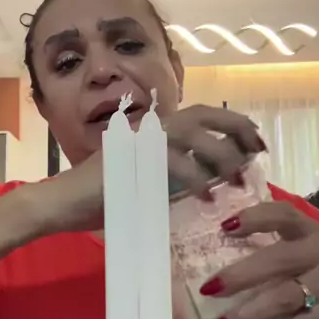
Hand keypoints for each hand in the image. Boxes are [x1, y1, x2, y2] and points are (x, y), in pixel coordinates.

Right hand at [49, 104, 265, 232]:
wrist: (60, 203)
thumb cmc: (100, 197)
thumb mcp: (148, 185)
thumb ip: (175, 178)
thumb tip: (211, 182)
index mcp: (154, 133)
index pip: (200, 116)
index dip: (231, 123)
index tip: (255, 141)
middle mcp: (149, 130)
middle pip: (202, 115)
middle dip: (235, 128)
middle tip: (258, 150)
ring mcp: (139, 142)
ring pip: (191, 133)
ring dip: (219, 154)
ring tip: (236, 177)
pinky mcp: (130, 159)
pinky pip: (171, 162)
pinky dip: (194, 177)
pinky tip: (207, 195)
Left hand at [199, 201, 318, 318]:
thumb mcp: (305, 253)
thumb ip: (271, 250)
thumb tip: (216, 265)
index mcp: (308, 232)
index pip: (283, 214)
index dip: (254, 218)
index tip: (225, 226)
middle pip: (276, 260)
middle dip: (240, 275)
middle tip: (209, 289)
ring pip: (284, 297)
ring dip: (250, 313)